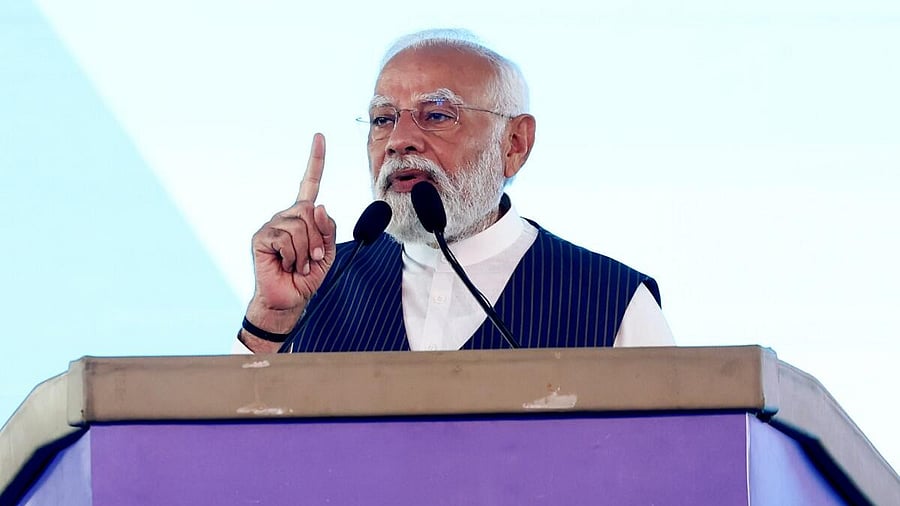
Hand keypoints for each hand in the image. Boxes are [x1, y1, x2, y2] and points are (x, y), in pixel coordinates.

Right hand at [243, 133, 336, 343]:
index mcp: (304, 216)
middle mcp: (287, 216)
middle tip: (312, 261)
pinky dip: (294, 256)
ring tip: (299, 265)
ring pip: (301, 226)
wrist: (288, 300)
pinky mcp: (262, 237)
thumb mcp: (328, 253)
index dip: (315, 160)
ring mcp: (272, 225)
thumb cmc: (307, 277)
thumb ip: (327, 229)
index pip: (310, 183)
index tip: (319, 136)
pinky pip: (287, 238)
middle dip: (318, 241)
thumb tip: (317, 205)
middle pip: (311, 212)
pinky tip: (286, 265)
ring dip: (307, 252)